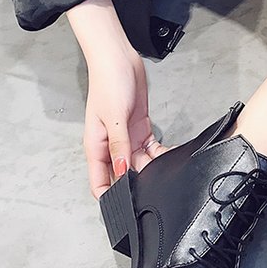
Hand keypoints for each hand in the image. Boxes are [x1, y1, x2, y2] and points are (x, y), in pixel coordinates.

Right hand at [66, 0, 168, 198]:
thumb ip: (119, 147)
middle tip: (156, 191)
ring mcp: (126, 138)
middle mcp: (111, 146)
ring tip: (167, 175)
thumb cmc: (108, 83)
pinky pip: (150, 149)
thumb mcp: (114, 118)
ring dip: (152, 169)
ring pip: (140, 163)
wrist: (119, 59)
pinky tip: (171, 159)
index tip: (125, 208)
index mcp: (96, 146)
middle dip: (138, 183)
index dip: (110, 196)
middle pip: (123, 175)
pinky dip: (160, 155)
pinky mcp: (139, 129)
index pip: (100, 181)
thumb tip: (123, 173)